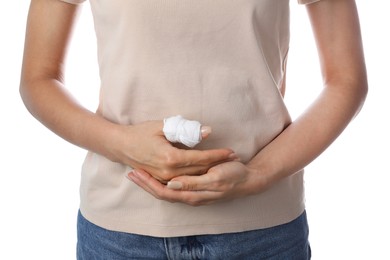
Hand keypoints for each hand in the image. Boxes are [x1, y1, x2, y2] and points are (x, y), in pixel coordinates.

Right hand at [112, 120, 236, 182]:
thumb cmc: (141, 133)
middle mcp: (168, 172)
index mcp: (170, 158)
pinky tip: (207, 174)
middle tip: (234, 159)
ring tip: (225, 166)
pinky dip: (197, 178)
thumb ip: (186, 130)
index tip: (232, 152)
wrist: (120, 146)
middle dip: (218, 164)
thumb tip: (208, 131)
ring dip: (209, 172)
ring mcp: (164, 178)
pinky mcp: (161, 180)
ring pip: (193, 178)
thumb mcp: (163, 126)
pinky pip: (183, 182)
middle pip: (200, 170)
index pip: (201, 158)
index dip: (218, 155)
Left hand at [127, 161, 267, 205]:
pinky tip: (157, 176)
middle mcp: (190, 197)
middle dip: (145, 184)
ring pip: (166, 192)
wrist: (249, 180)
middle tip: (130, 173)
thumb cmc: (233, 176)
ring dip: (151, 183)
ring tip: (138, 174)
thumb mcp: (214, 178)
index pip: (163, 191)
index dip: (148, 183)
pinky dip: (161, 183)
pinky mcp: (196, 190)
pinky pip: (174, 189)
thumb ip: (192, 183)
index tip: (135, 171)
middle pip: (161, 193)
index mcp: (192, 194)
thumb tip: (172, 184)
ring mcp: (193, 195)